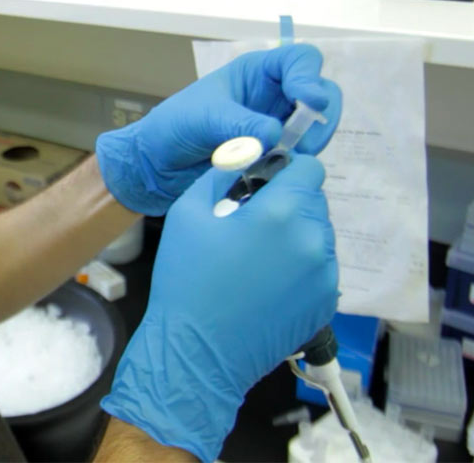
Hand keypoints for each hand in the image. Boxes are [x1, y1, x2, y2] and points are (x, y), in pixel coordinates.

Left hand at [95, 43, 340, 215]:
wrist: (155, 166)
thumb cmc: (173, 127)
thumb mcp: (205, 118)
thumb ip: (240, 125)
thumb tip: (275, 136)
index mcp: (256, 73)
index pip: (300, 60)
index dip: (310, 77)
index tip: (308, 102)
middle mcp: (272, 96)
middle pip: (320, 94)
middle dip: (320, 117)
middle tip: (306, 143)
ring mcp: (275, 126)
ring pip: (314, 129)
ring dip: (308, 144)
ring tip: (286, 161)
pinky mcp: (272, 155)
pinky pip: (298, 156)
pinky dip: (295, 164)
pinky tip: (277, 174)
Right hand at [100, 155, 337, 462]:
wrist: (198, 354)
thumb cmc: (187, 281)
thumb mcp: (187, 214)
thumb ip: (219, 177)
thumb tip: (240, 158)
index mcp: (281, 213)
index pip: (309, 168)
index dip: (287, 168)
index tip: (264, 181)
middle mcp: (313, 240)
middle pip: (314, 200)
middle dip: (287, 202)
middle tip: (250, 222)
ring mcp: (325, 275)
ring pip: (319, 234)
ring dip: (295, 234)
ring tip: (257, 257)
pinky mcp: (326, 303)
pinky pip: (319, 268)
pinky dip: (299, 266)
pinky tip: (267, 283)